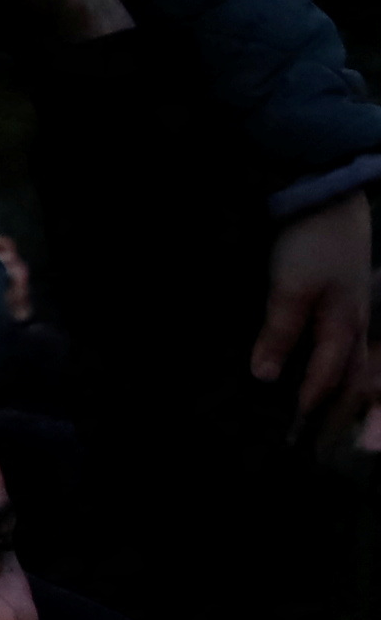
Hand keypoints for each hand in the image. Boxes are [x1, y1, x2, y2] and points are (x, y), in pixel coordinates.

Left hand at [257, 189, 371, 449]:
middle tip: (318, 419)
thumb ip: (279, 333)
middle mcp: (354, 318)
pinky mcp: (342, 287)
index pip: (327, 375)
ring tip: (321, 393)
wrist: (327, 195)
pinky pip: (342, 329)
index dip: (310, 399)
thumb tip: (265, 376)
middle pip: (349, 368)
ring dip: (338, 372)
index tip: (293, 423)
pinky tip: (319, 347)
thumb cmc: (312, 244)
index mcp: (344, 325)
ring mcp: (352, 301)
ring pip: (349, 349)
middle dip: (338, 395)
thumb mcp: (289, 290)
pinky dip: (333, 346)